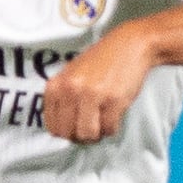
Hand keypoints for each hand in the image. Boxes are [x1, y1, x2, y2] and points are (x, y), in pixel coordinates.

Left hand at [41, 26, 159, 143]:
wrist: (129, 45)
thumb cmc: (100, 62)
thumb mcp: (71, 76)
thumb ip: (63, 99)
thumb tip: (63, 131)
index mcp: (56, 86)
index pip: (53, 127)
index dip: (66, 133)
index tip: (77, 128)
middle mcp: (70, 90)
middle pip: (69, 134)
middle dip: (82, 136)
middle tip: (92, 127)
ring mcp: (91, 95)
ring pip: (88, 134)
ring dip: (98, 134)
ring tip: (103, 121)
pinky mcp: (113, 100)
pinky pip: (109, 129)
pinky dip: (112, 128)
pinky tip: (114, 115)